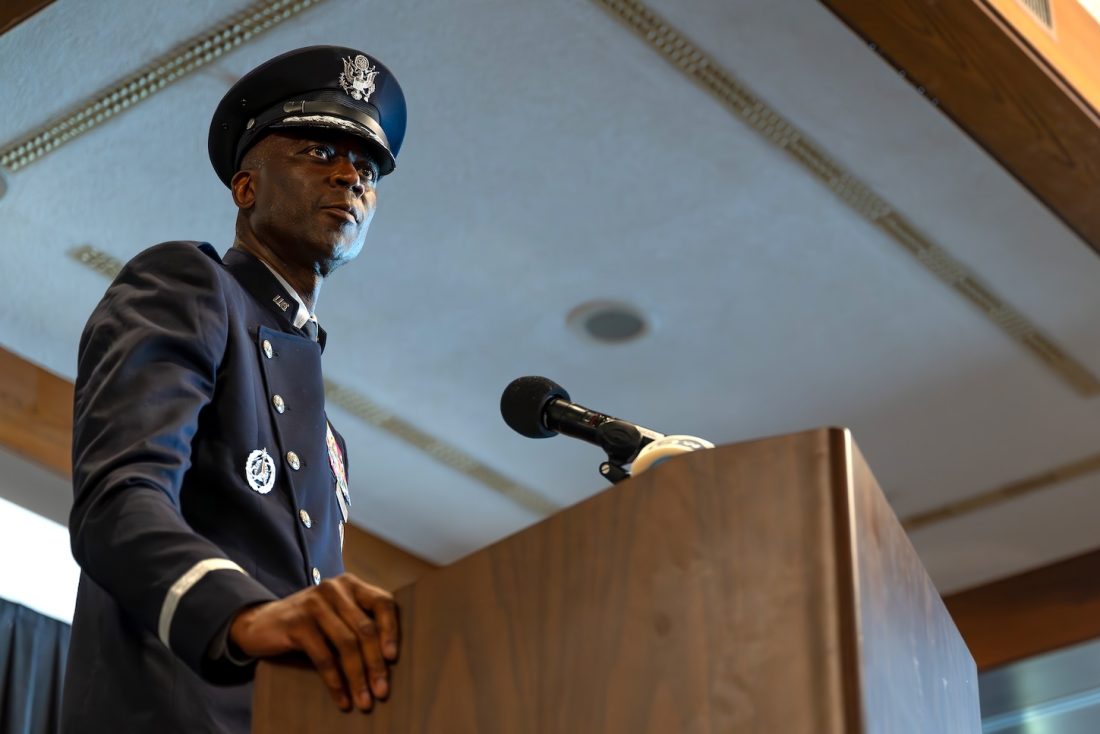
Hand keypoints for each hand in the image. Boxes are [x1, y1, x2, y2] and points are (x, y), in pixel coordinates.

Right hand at [228, 573, 397, 711]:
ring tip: (364, 700)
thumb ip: (358, 623)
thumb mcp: (336, 614)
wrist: (260, 622)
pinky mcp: (297, 623)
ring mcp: (315, 604)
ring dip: (357, 677)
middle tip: (382, 691)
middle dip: (376, 664)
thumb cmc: (309, 622)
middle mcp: (335, 589)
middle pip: (365, 629)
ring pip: (346, 645)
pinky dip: (335, 681)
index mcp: (351, 584)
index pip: (383, 602)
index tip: (393, 658)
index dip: (392, 630)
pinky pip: (323, 656)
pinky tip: (342, 698)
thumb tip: (388, 660)